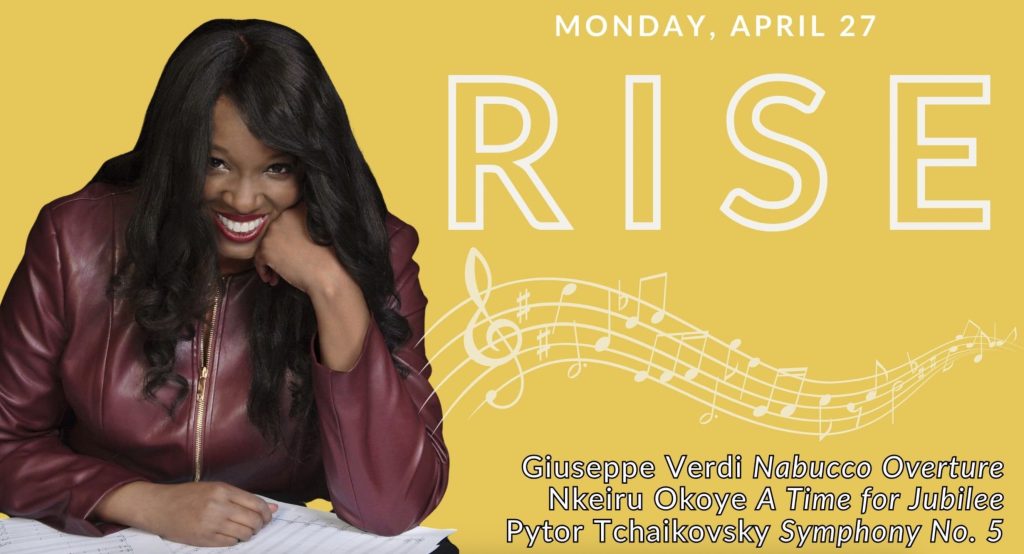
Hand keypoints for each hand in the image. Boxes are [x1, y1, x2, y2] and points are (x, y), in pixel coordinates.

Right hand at [140, 482, 276, 545]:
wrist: (160, 507)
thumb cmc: (188, 496)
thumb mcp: (215, 489)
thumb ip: (243, 497)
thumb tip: (272, 508)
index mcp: (223, 490)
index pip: (257, 504)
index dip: (266, 513)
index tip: (267, 517)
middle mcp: (219, 506)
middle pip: (253, 520)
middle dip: (259, 525)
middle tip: (256, 525)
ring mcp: (211, 524)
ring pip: (245, 534)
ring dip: (248, 534)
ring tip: (242, 530)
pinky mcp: (205, 539)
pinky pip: (231, 543)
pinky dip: (234, 540)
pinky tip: (229, 534)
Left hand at [253, 202, 347, 293]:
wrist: (329, 273)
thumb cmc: (330, 257)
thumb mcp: (321, 232)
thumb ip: (307, 226)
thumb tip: (294, 237)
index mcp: (298, 209)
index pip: (285, 222)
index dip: (287, 238)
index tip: (292, 249)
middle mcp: (283, 217)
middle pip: (274, 234)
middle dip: (278, 250)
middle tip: (286, 263)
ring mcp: (273, 232)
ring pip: (266, 247)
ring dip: (272, 261)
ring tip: (279, 275)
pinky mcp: (266, 249)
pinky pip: (259, 260)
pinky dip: (264, 270)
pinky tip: (273, 279)